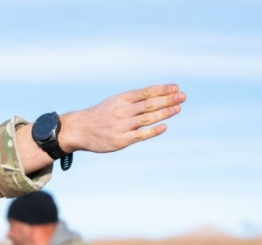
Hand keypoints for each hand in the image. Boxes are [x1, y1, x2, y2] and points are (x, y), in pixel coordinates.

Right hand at [61, 84, 184, 152]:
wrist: (80, 130)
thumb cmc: (101, 115)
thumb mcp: (115, 102)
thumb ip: (133, 100)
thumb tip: (156, 96)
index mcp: (122, 99)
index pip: (146, 92)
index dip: (162, 90)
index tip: (176, 88)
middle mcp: (123, 111)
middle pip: (149, 104)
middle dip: (167, 99)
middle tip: (182, 96)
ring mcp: (122, 126)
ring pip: (147, 118)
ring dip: (164, 113)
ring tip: (178, 108)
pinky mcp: (121, 140)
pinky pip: (140, 135)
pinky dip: (152, 131)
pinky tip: (164, 126)